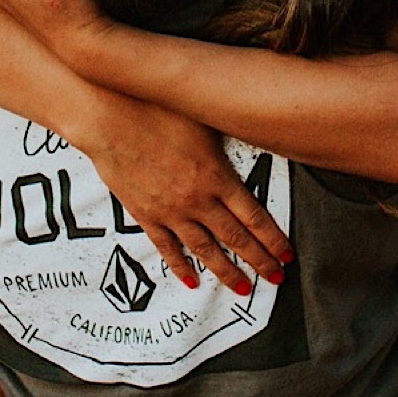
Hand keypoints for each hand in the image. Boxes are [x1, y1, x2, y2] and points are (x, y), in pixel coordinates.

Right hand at [77, 92, 293, 293]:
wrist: (110, 117)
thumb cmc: (157, 108)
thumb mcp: (204, 119)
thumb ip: (226, 140)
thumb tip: (250, 137)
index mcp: (217, 175)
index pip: (254, 216)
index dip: (273, 238)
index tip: (287, 254)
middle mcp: (197, 199)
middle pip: (236, 238)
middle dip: (259, 260)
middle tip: (276, 277)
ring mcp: (171, 211)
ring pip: (205, 249)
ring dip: (226, 271)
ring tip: (243, 287)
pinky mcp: (146, 214)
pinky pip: (167, 247)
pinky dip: (181, 265)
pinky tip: (192, 280)